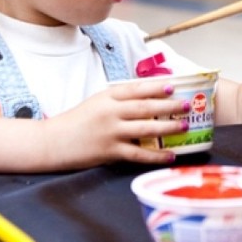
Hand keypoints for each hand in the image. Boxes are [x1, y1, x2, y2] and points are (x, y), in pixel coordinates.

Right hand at [42, 78, 190, 167]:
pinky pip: (138, 153)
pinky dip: (156, 155)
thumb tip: (148, 99)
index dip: (156, 87)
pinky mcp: (110, 151)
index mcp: (107, 97)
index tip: (174, 85)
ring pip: (145, 128)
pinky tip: (170, 155)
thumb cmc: (77, 121)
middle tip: (187, 105)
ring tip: (184, 125)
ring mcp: (111, 132)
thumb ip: (119, 100)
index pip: (136, 89)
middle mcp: (111, 112)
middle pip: (145, 106)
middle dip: (169, 105)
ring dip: (167, 127)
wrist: (53, 142)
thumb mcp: (97, 102)